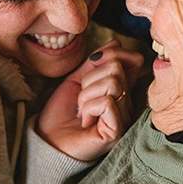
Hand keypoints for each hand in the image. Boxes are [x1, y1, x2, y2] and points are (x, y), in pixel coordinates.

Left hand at [37, 40, 143, 161]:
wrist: (49, 140)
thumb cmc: (62, 113)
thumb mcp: (77, 79)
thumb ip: (96, 61)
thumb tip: (116, 43)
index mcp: (121, 88)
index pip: (133, 59)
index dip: (111, 56)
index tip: (90, 71)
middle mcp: (128, 102)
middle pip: (117, 68)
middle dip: (89, 79)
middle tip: (82, 100)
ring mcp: (125, 117)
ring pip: (112, 82)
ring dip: (86, 95)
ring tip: (82, 111)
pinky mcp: (118, 130)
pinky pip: (107, 101)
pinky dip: (88, 108)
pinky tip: (85, 121)